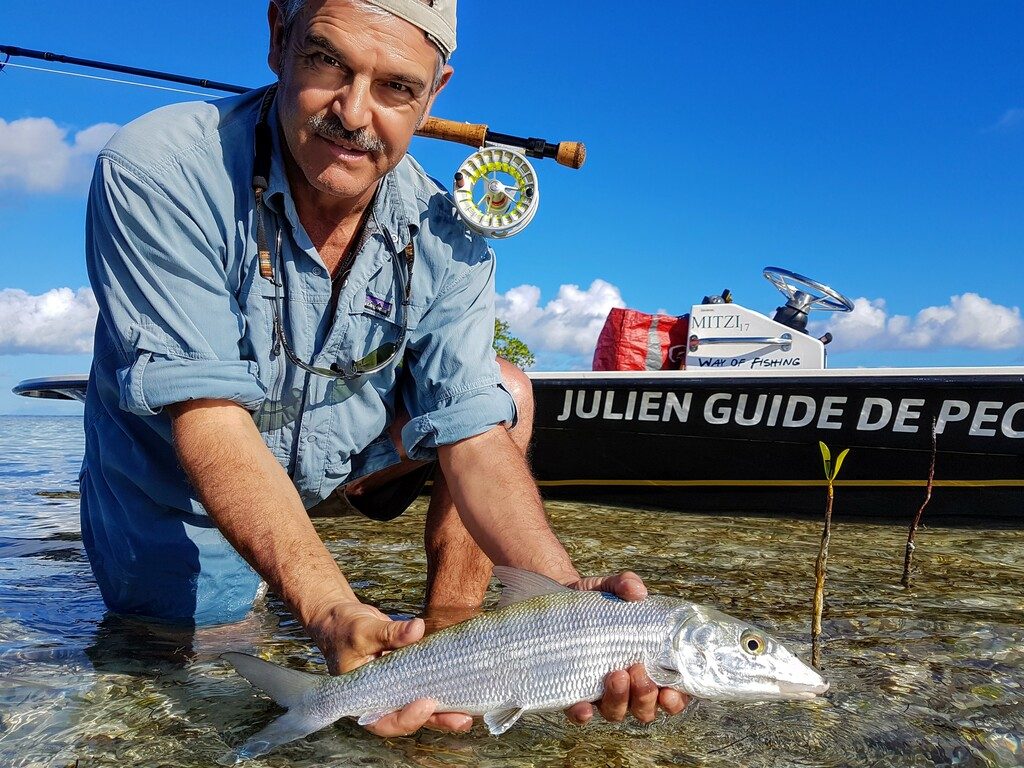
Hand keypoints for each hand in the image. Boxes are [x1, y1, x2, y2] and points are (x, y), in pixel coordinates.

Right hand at [305, 600, 472, 735]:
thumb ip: (390, 632)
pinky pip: (427, 687)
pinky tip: (465, 692)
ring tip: (469, 714)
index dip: (406, 717)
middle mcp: (380, 699)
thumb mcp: (363, 630)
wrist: (343, 621)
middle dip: (436, 720)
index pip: (383, 720)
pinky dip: (444, 691)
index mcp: (362, 698)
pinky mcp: (409, 676)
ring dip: (445, 711)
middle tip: (461, 719)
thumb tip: (417, 629)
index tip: (427, 703)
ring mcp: (396, 689)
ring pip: (422, 707)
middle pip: (408, 718)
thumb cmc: (345, 629)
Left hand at [563, 572, 689, 724]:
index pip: (670, 694)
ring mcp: (601, 692)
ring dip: (620, 700)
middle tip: (638, 670)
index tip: (671, 692)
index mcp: (648, 665)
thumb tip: (637, 591)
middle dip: (645, 696)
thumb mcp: (611, 587)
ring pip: (616, 712)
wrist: (559, 600)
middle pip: (645, 709)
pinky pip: (579, 713)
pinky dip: (583, 714)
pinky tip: (583, 707)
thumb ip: (626, 584)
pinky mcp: (573, 692)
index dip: (675, 700)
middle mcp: (628, 686)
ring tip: (616, 675)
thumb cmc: (596, 600)